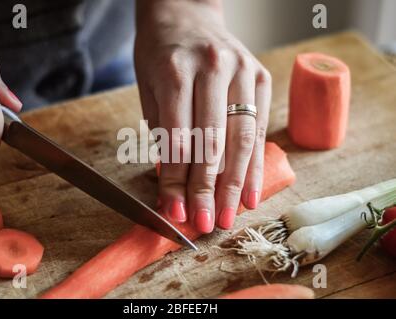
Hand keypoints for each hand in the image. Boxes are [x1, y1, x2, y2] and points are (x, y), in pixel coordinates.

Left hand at [135, 0, 271, 231]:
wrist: (186, 13)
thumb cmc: (160, 54)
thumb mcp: (149, 88)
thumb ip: (164, 135)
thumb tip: (172, 186)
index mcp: (175, 70)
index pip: (179, 139)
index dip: (177, 180)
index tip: (175, 211)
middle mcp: (213, 68)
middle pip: (213, 142)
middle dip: (208, 190)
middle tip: (206, 222)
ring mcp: (242, 70)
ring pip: (242, 139)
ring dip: (236, 185)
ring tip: (230, 216)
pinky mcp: (261, 76)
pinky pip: (260, 128)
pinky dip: (256, 165)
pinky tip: (252, 193)